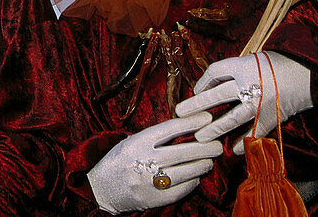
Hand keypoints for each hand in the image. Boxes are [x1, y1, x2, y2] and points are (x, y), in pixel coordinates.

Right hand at [87, 112, 220, 213]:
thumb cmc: (118, 161)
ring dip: (201, 165)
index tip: (206, 118)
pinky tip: (195, 177)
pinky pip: (180, 190)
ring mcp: (149, 181)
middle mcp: (144, 161)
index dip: (191, 123)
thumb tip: (186, 129)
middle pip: (182, 151)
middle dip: (204, 147)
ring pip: (185, 172)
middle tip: (217, 145)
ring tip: (208, 161)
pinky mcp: (153, 199)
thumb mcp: (131, 142)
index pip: (170, 129)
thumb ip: (155, 138)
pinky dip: (191, 182)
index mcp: (137, 142)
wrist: (100, 188)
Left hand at [175, 51, 312, 153]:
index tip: (195, 91)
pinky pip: (254, 133)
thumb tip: (205, 86)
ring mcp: (260, 104)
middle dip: (197, 106)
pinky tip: (233, 150)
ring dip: (214, 129)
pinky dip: (244, 142)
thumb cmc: (277, 64)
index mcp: (243, 66)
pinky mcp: (272, 118)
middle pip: (217, 95)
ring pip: (232, 118)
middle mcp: (249, 85)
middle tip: (180, 114)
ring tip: (200, 137)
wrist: (309, 74)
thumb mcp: (251, 60)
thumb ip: (230, 71)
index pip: (215, 72)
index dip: (202, 81)